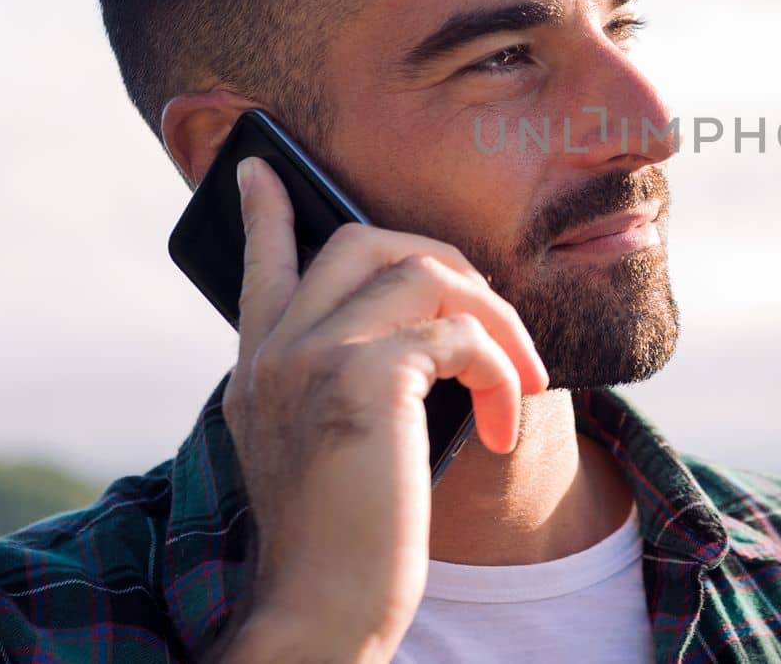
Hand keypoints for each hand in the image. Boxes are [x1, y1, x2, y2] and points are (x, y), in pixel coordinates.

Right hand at [209, 155, 548, 662]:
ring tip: (520, 378)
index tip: (260, 168)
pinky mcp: (362, 379)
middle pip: (363, 242)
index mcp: (260, 367)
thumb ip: (346, 381)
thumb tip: (423, 335)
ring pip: (427, 274)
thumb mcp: (325, 448)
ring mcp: (313, 357)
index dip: (268, 213)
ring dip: (495, 320)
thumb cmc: (342, 541)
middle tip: (489, 316)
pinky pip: (460, 336)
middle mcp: (276, 350)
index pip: (262, 265)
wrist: (322, 611)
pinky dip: (501, 371)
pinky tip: (500, 423)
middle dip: (447, 262)